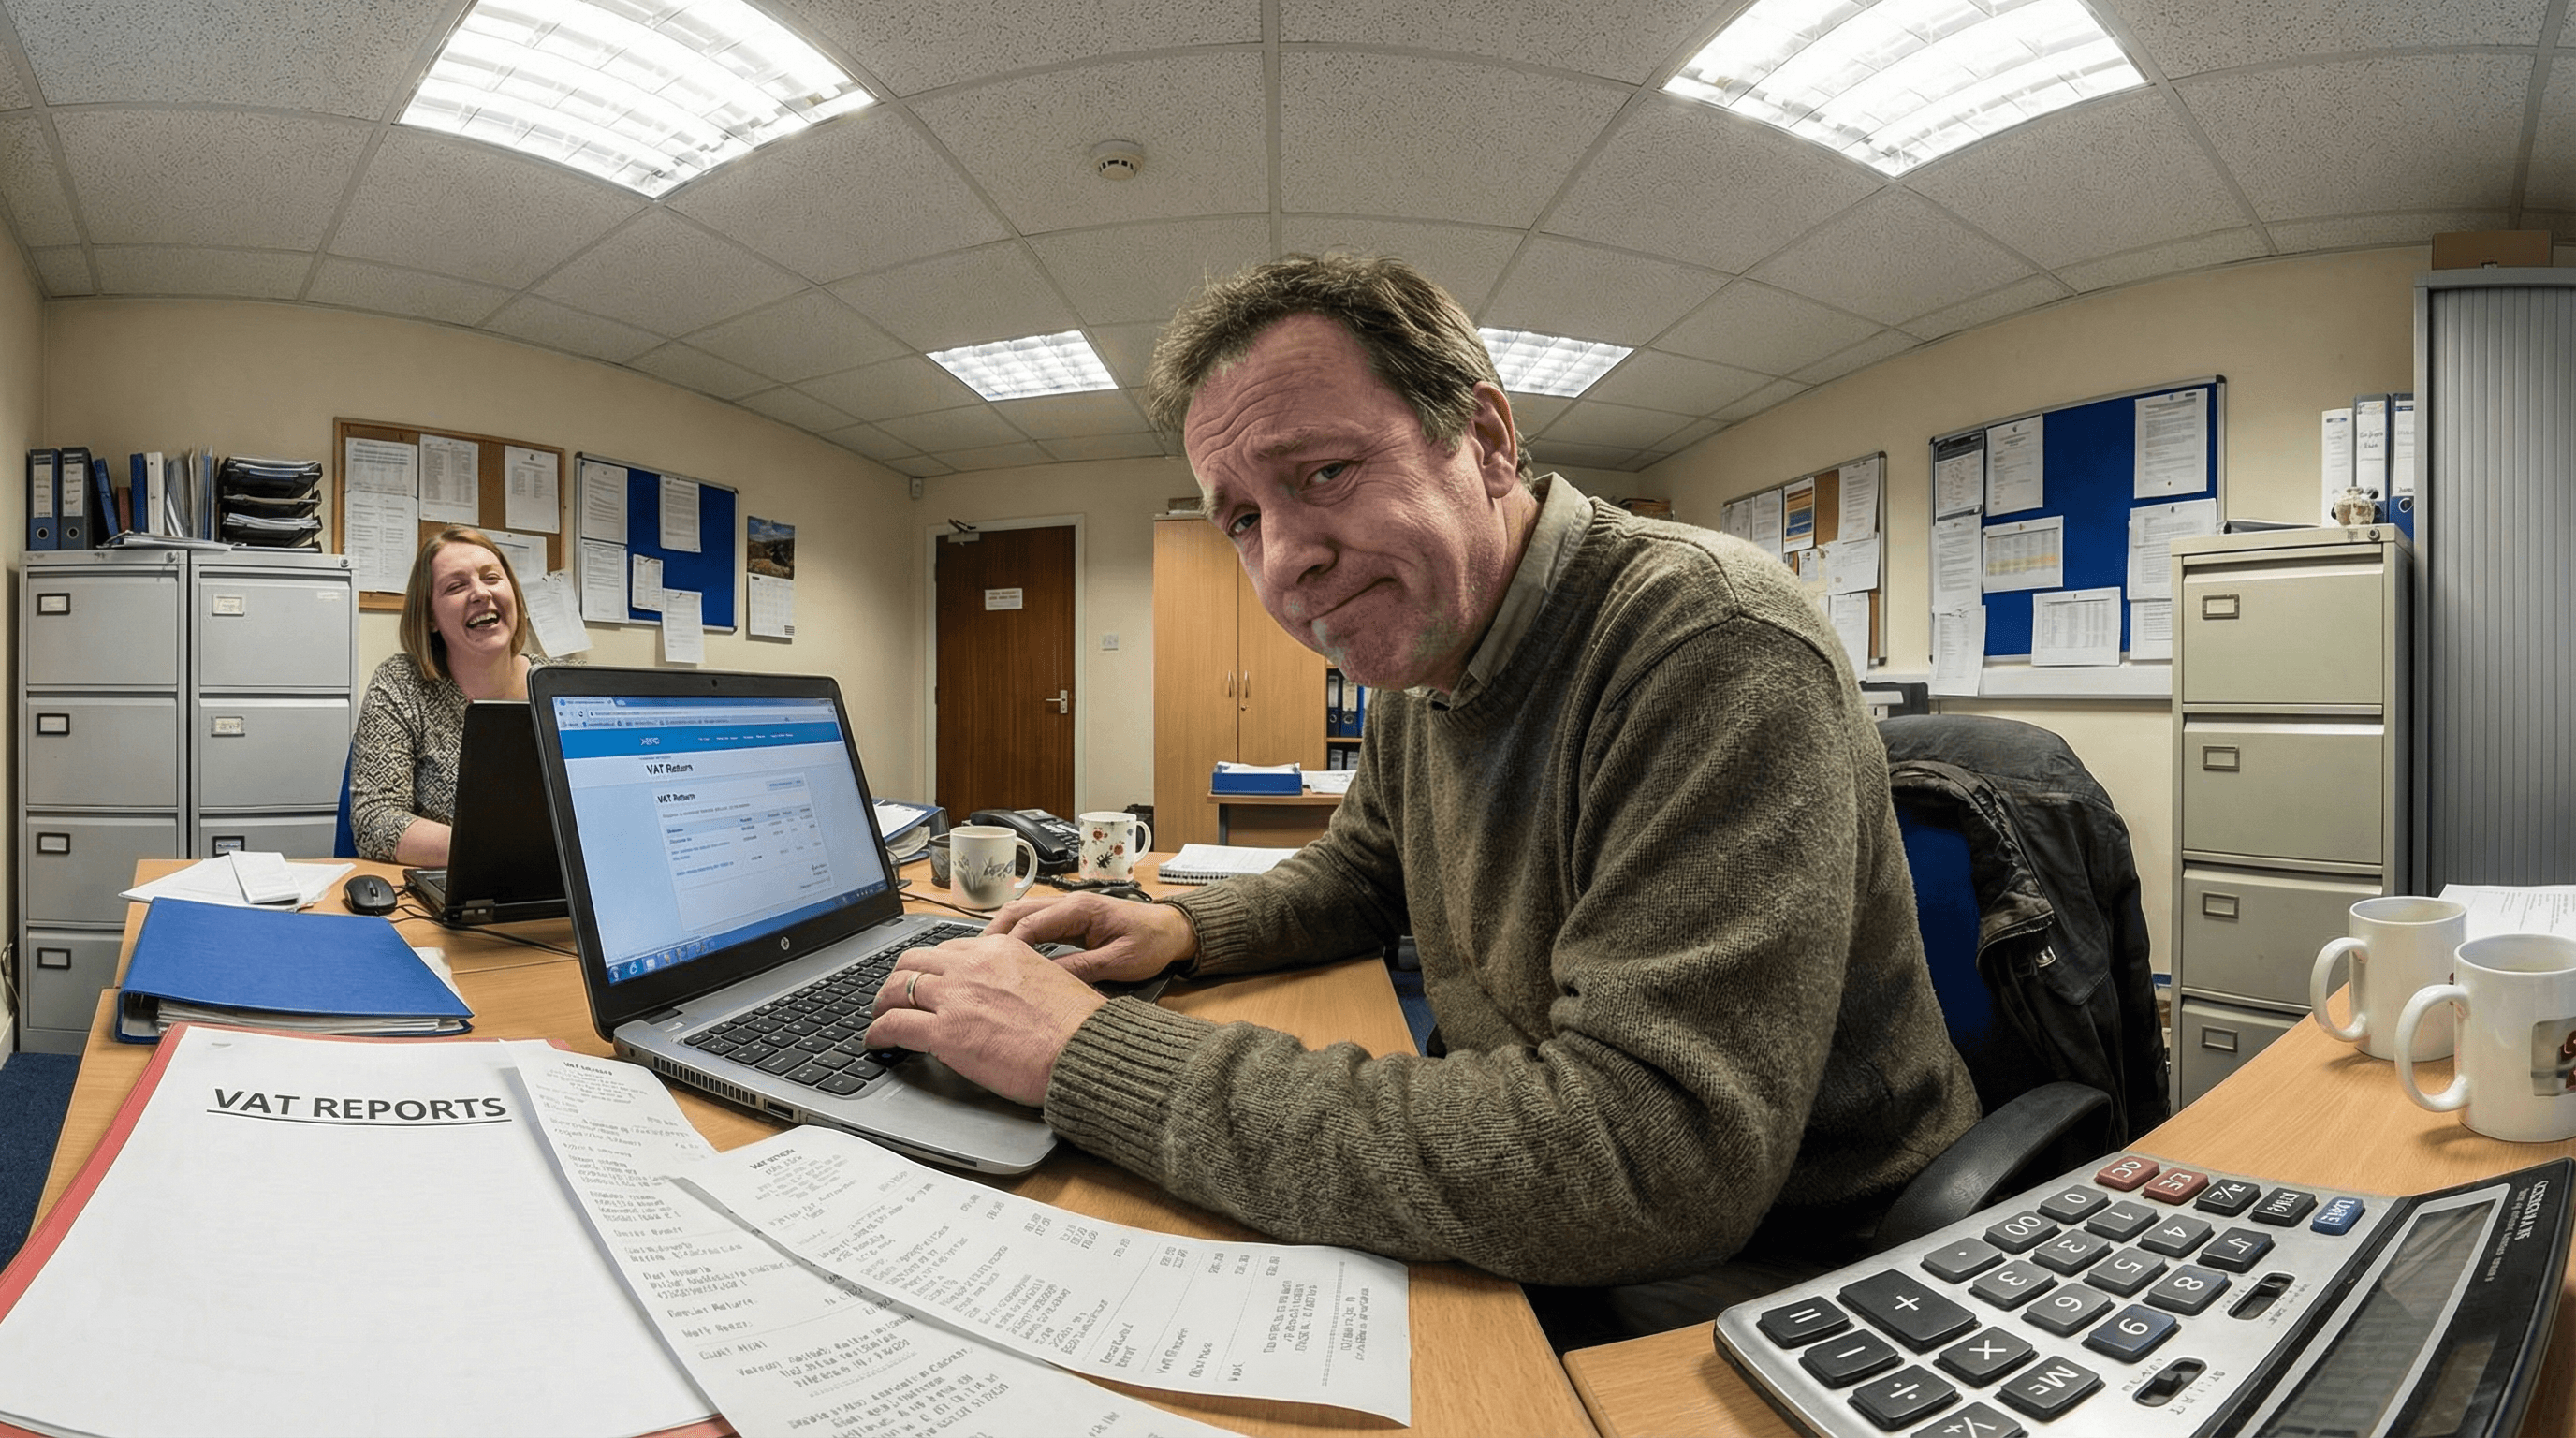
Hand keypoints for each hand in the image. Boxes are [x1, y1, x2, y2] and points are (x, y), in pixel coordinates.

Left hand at [864, 936, 1107, 1106]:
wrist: (1082, 1049)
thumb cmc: (1076, 1025)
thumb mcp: (1047, 979)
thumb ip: (1015, 977)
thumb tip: (1002, 993)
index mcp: (998, 950)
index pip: (946, 950)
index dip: (929, 967)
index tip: (925, 980)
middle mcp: (971, 966)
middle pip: (913, 962)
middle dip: (898, 979)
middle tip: (894, 996)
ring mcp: (955, 998)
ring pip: (896, 989)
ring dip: (881, 1004)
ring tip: (879, 1017)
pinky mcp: (944, 1033)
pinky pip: (894, 1025)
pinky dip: (878, 1033)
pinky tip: (877, 1041)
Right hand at [983, 892, 1196, 982]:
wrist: (1174, 931)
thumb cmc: (1153, 942)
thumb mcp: (1119, 961)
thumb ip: (1082, 969)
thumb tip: (1046, 980)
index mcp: (1081, 908)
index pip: (1031, 922)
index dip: (1008, 945)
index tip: (992, 965)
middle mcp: (1070, 904)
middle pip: (1018, 913)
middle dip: (993, 936)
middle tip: (973, 961)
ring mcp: (1068, 911)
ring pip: (1023, 918)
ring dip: (1002, 937)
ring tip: (983, 961)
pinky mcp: (1070, 922)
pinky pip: (1035, 927)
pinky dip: (1017, 940)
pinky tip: (1006, 958)